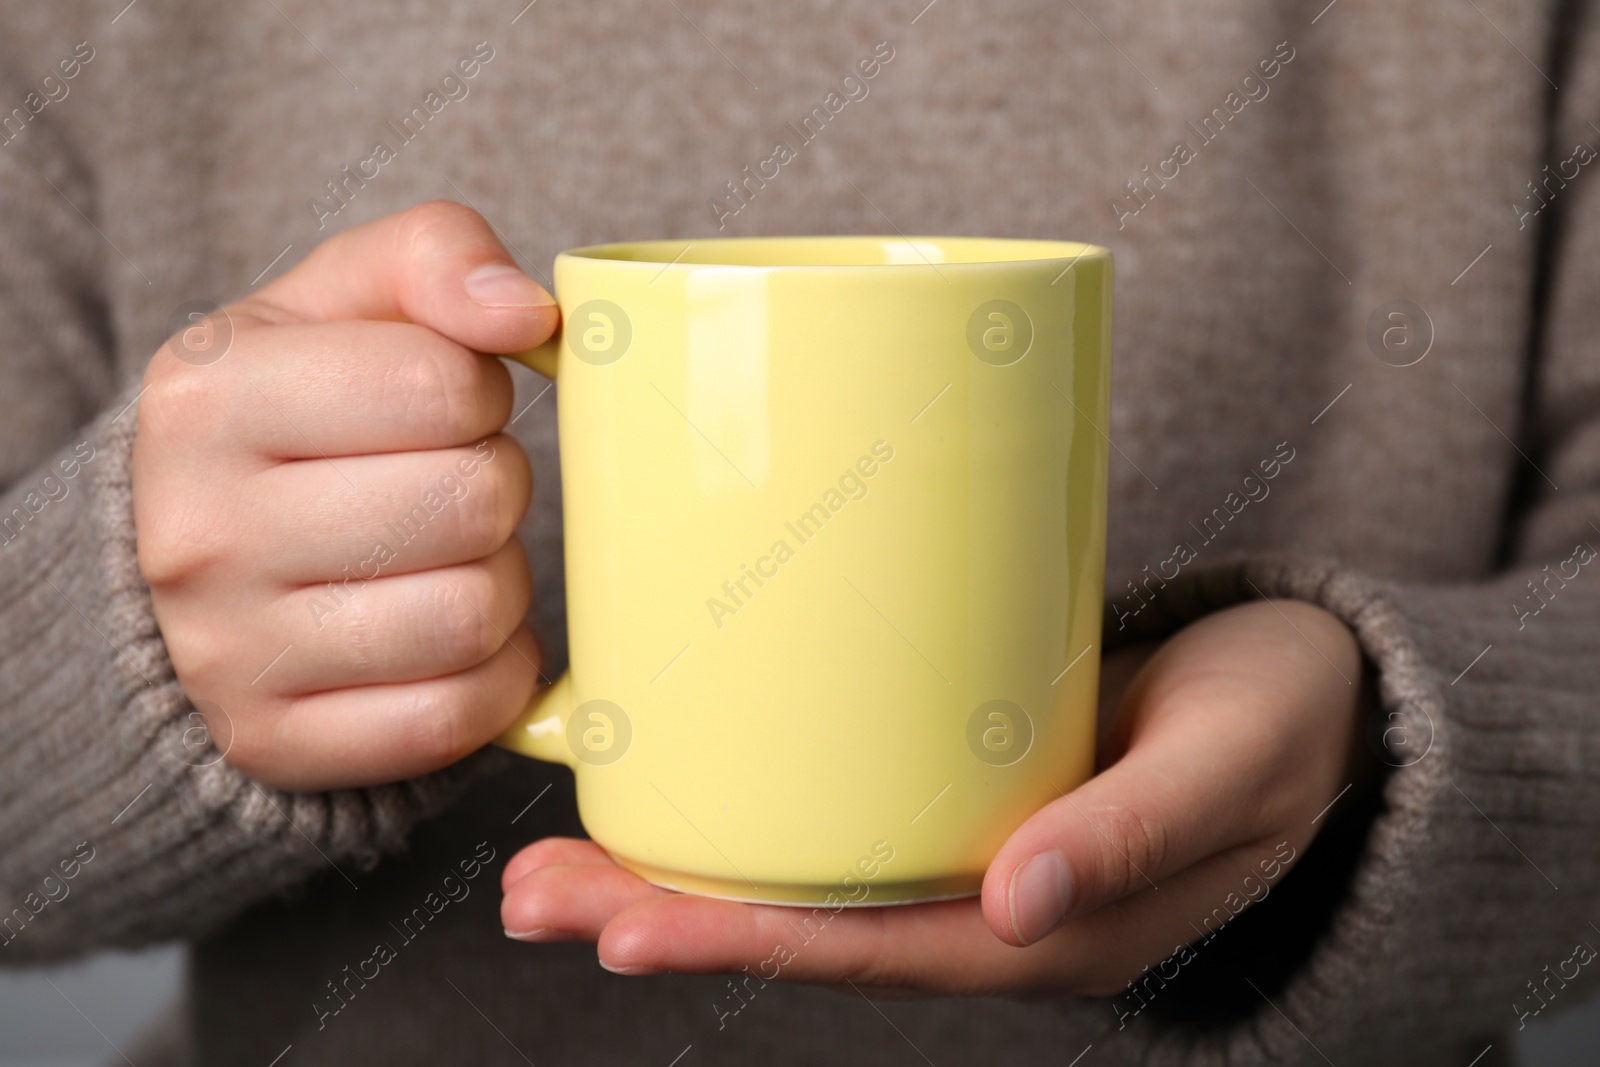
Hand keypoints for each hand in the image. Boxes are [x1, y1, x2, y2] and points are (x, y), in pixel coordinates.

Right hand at [135, 202, 556, 790]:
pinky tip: (458, 636)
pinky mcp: (281, 743)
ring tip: (454, 559)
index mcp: (208, 398)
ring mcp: (231, 653)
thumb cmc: (297, 415)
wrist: (197, 558)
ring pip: (472, 615)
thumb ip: (433, 258)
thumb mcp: (337, 304)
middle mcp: (200, 532)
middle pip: (471, 502)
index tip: (449, 403)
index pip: (440, 384)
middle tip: (458, 484)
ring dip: (501, 582)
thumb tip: (528, 311)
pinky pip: (456, 717)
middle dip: (497, 486)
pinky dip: (493, 674)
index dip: (481, 390)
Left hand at [499, 599, 1369, 996]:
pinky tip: (679, 781)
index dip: (741, 943)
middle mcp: (983, 902)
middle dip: (663, 915)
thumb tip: (1017, 904)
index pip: (868, 949)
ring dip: (683, 868)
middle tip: (533, 891)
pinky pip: (840, 815)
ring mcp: (962, 847)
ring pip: (806, 878)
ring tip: (557, 857)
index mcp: (1044, 925)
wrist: (1313, 696)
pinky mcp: (956, 782)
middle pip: (803, 926)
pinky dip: (750, 810)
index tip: (624, 926)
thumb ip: (1134, 835)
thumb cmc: (1283, 728)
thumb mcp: (1227, 768)